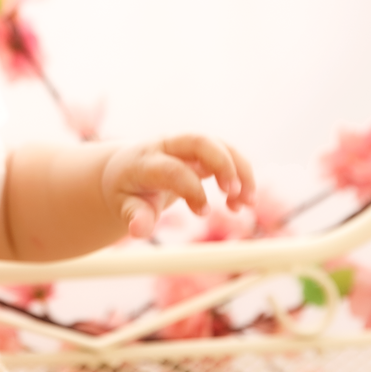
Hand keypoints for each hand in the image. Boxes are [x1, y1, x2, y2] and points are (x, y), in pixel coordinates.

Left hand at [101, 135, 254, 238]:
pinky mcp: (200, 150)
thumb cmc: (126, 190)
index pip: (172, 169)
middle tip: (235, 193)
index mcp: (145, 161)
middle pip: (200, 141)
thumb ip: (135, 216)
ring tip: (247, 203)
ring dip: (240, 170)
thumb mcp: (123, 205)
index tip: (203, 212)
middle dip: (223, 164)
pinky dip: (241, 174)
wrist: (124, 168)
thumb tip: (138, 230)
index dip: (191, 189)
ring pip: (220, 145)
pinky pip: (227, 154)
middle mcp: (167, 146)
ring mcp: (185, 145)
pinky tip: (242, 201)